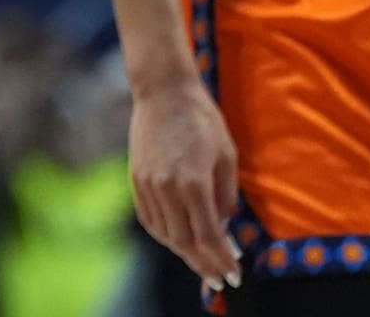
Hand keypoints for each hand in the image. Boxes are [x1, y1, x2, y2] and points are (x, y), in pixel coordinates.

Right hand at [129, 78, 243, 292]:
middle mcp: (167, 188)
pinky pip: (149, 219)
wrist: (163, 91)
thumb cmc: (201, 118)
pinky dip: (164, 235)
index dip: (222, 259)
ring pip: (165, 233)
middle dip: (204, 264)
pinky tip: (177, 240)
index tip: (233, 273)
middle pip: (185, 241)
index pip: (209, 235)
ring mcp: (147, 184)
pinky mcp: (135, 179)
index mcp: (194, 182)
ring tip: (201, 263)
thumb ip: (227, 195)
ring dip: (184, 253)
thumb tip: (224, 225)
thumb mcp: (227, 155)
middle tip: (218, 278)